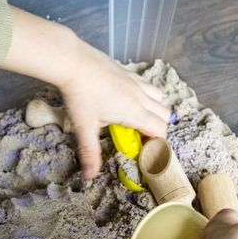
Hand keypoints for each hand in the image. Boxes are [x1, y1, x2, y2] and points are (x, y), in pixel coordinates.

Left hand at [0, 8, 170, 179]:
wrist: (73, 62)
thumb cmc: (80, 95)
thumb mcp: (84, 127)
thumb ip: (90, 153)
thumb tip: (89, 176)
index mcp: (134, 112)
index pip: (160, 130)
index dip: (158, 142)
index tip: (147, 151)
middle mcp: (140, 96)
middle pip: (164, 114)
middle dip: (158, 128)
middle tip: (141, 138)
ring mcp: (135, 81)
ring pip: (159, 96)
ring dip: (155, 109)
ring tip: (137, 118)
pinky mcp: (127, 71)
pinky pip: (146, 84)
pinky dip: (146, 94)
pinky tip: (128, 98)